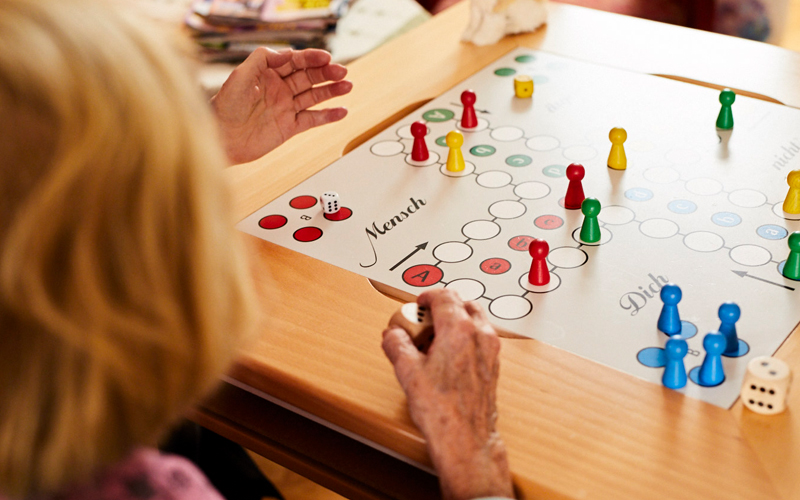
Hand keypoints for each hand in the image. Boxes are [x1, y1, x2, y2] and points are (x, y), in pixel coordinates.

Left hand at [211, 47, 352, 163]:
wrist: (221, 139)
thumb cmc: (225, 108)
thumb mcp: (240, 76)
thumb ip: (262, 60)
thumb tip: (286, 54)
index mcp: (268, 74)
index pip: (295, 62)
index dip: (311, 58)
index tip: (326, 57)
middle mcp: (280, 89)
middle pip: (309, 77)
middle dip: (326, 73)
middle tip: (342, 71)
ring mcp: (286, 108)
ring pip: (314, 96)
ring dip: (332, 91)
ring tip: (347, 86)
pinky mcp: (290, 127)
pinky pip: (313, 119)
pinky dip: (328, 116)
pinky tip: (341, 110)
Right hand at [382, 289, 513, 499]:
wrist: (465, 438)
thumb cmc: (442, 410)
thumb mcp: (408, 373)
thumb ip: (397, 345)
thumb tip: (393, 335)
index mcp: (459, 330)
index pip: (445, 296)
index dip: (428, 296)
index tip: (419, 303)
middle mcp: (480, 336)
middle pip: (463, 304)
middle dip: (443, 307)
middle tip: (425, 321)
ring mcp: (490, 350)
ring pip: (475, 320)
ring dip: (456, 321)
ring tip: (435, 339)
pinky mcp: (493, 365)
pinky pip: (480, 338)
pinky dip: (465, 337)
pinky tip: (448, 356)